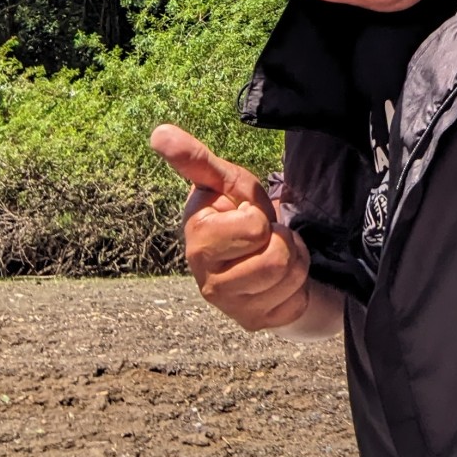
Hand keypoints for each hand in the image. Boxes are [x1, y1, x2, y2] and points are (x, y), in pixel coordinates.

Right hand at [151, 124, 312, 331]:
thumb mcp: (226, 182)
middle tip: (267, 236)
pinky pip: (296, 303)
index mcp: (197, 241)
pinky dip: (298, 287)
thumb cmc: (237, 212)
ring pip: (289, 278)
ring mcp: (231, 308)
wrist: (258, 252)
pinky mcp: (254, 324)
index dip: (260, 217)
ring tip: (275, 251)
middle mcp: (207, 283)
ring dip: (295, 258)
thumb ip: (195, 159)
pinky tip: (280, 279)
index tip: (245, 216)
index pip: (254, 228)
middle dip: (284, 239)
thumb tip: (158, 132)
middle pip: (277, 259)